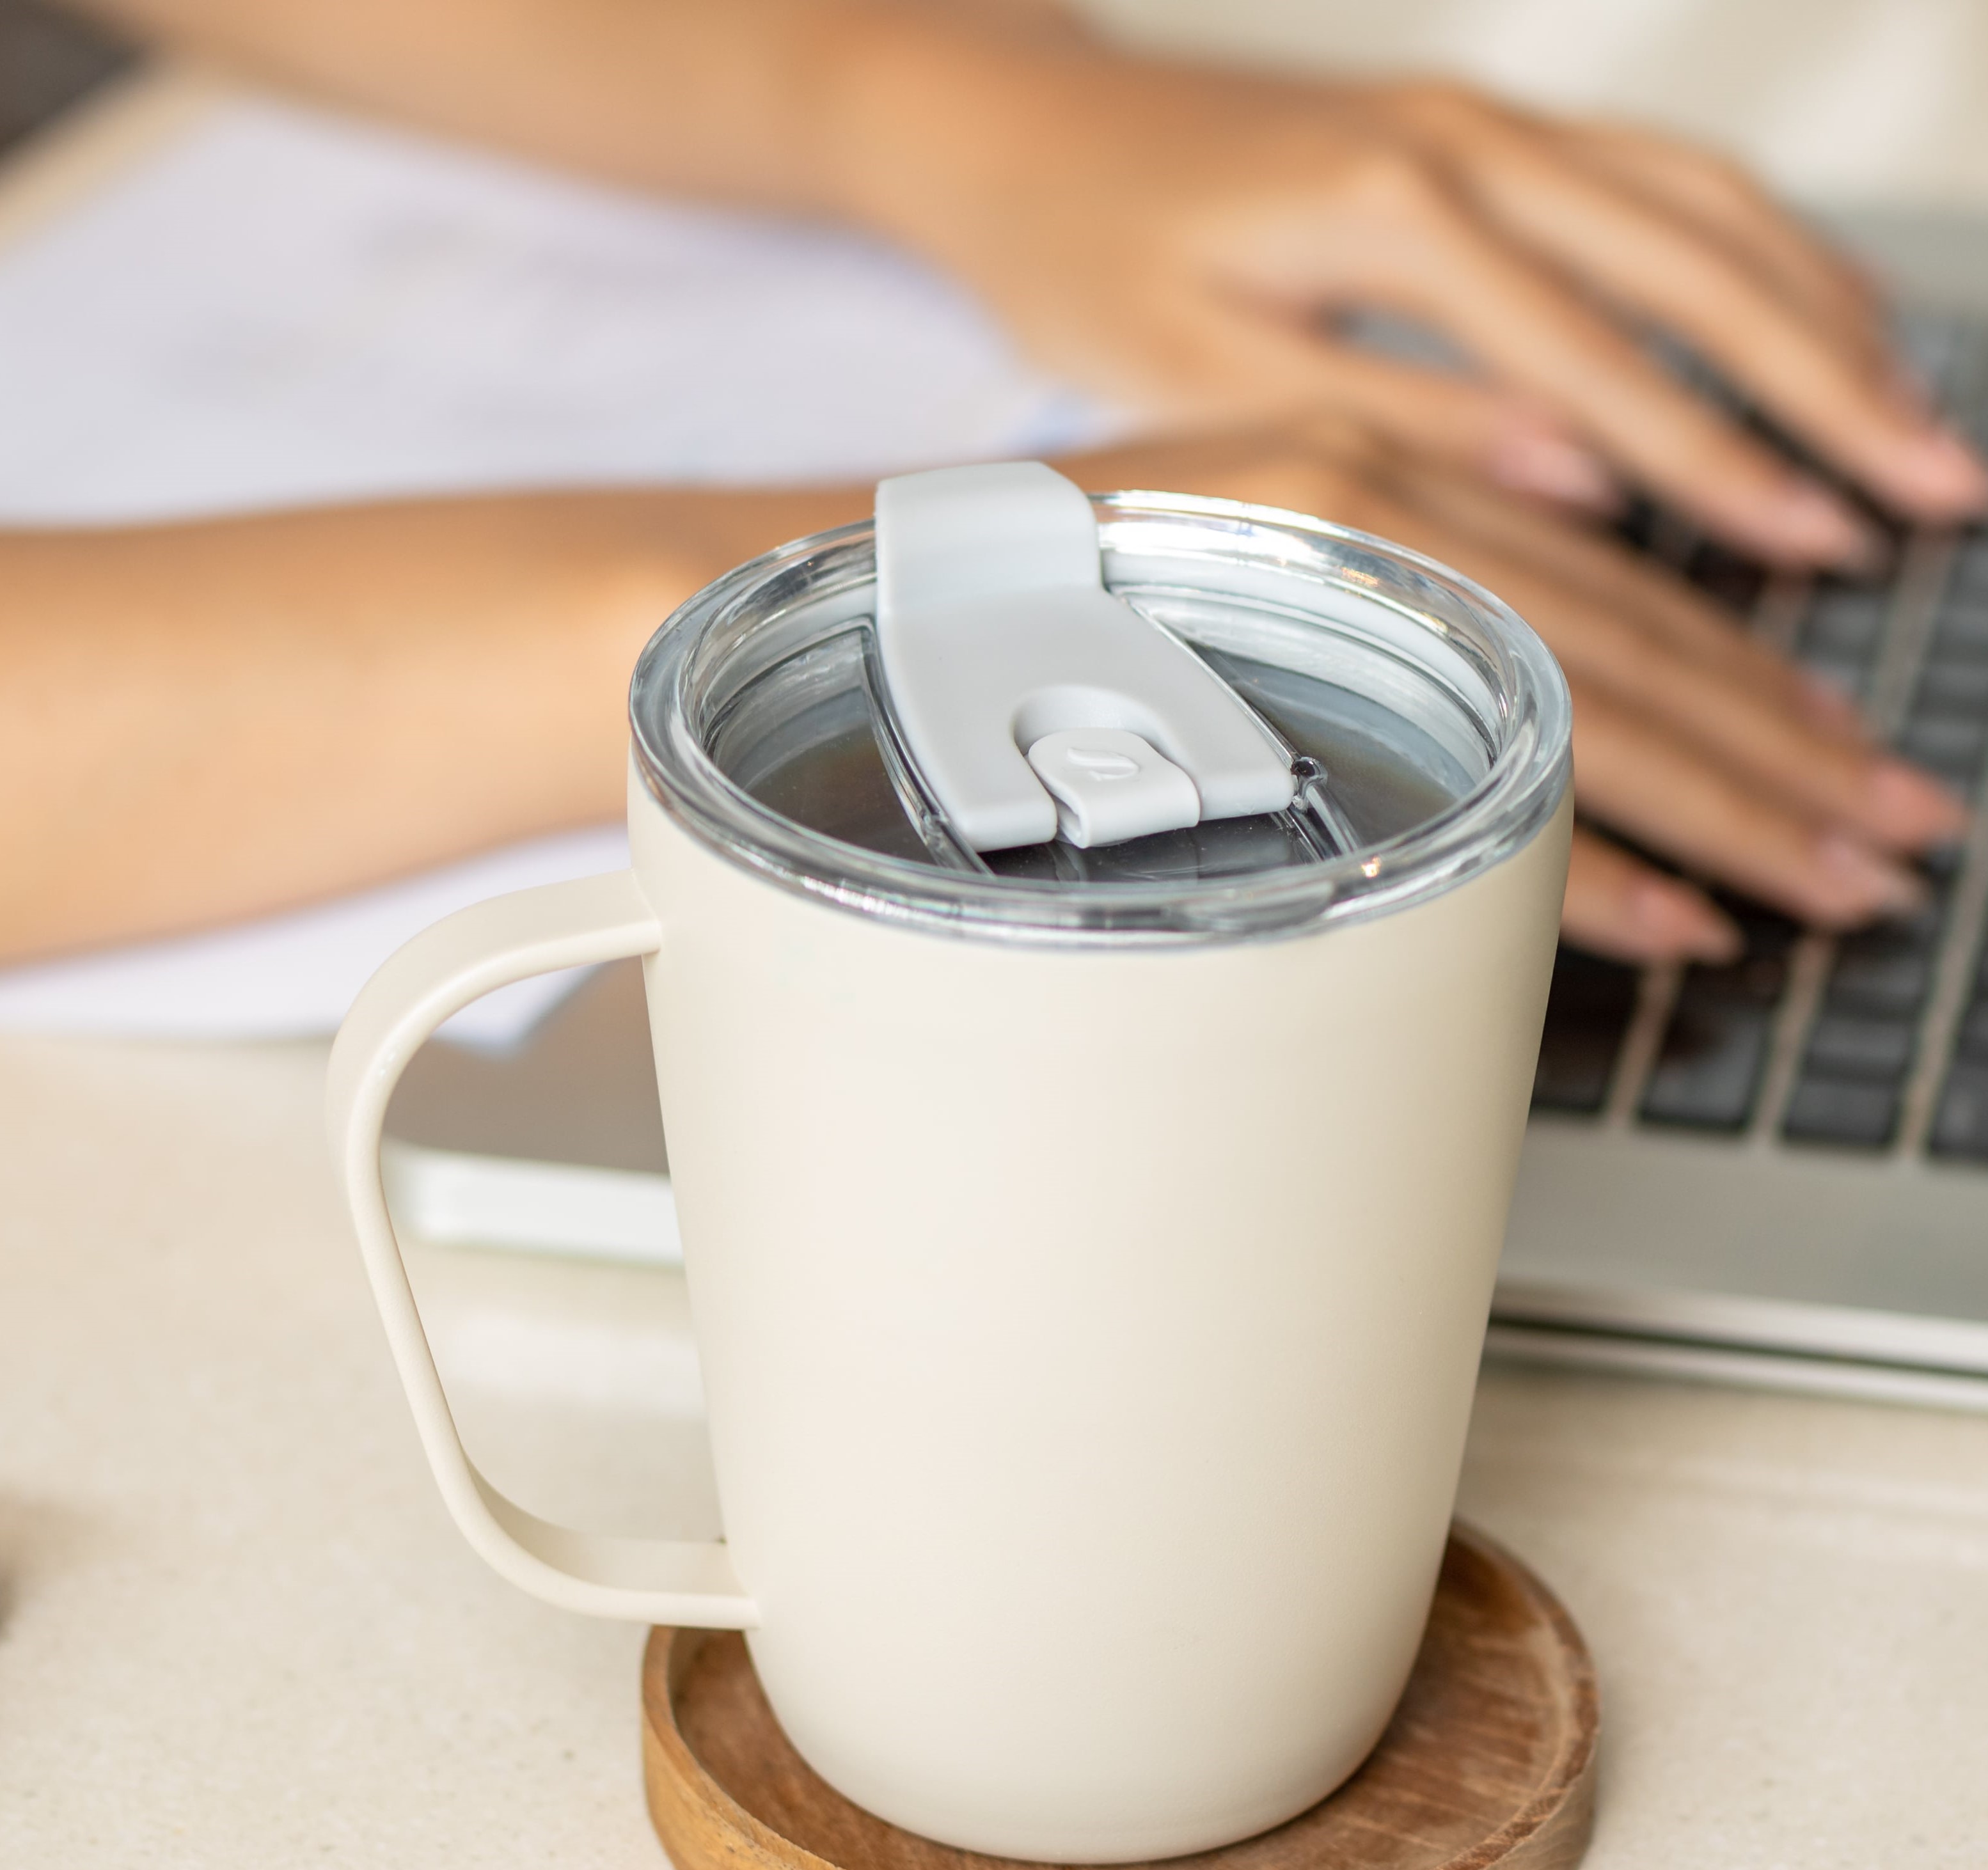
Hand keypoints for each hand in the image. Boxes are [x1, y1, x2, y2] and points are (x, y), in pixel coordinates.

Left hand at [837, 15, 1986, 562]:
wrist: (1027, 128)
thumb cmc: (1087, 259)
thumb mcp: (1210, 375)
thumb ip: (1398, 424)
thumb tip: (1576, 483)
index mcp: (1393, 219)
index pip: (1600, 363)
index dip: (1722, 467)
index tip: (1821, 544)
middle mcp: (1465, 147)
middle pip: (1700, 268)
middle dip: (1833, 387)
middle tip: (1940, 486)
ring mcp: (1487, 120)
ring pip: (1707, 205)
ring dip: (1825, 312)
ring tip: (1914, 421)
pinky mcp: (1486, 127)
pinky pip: (1663, 178)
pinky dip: (1761, 251)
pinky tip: (1822, 321)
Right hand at [1065, 425, 1966, 961]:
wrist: (901, 600)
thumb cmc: (1065, 623)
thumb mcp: (1255, 595)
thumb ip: (1394, 629)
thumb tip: (1541, 725)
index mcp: (1405, 495)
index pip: (1629, 602)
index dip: (1757, 690)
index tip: (1845, 766)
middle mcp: (1398, 507)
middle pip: (1649, 652)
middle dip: (1791, 761)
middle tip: (1892, 846)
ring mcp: (1349, 568)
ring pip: (1599, 704)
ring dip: (1736, 809)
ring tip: (1831, 887)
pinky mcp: (1290, 640)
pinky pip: (1478, 770)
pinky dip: (1594, 858)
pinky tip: (1680, 920)